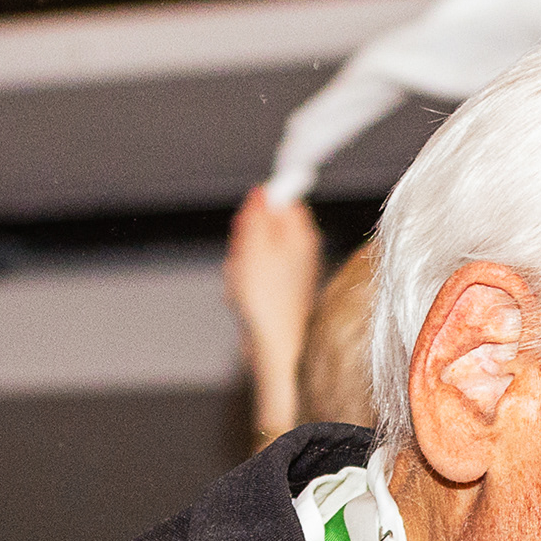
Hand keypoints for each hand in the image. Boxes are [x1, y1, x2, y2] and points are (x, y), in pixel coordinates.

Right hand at [226, 186, 324, 411]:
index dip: (257, 209)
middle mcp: (299, 251)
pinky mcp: (279, 291)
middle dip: (244, 241)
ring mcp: (290, 272)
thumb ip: (258, 215)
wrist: (276, 348)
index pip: (281, 200)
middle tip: (242, 259)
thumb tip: (262, 192)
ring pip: (253, 253)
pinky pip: (253, 276)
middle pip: (263, 227)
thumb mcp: (254, 247)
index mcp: (300, 234)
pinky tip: (244, 299)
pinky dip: (244, 285)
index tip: (246, 226)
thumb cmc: (269, 304)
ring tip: (243, 284)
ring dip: (240, 265)